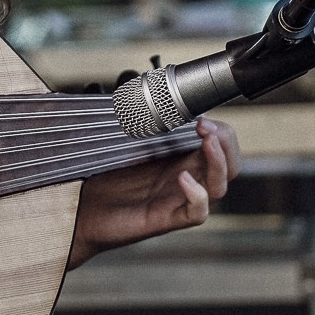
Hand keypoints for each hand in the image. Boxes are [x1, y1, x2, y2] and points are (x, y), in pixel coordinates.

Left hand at [67, 116, 241, 268]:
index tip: (203, 117)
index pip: (221, 148)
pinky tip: (183, 179)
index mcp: (182, 162)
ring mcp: (178, 201)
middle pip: (231, 167)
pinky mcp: (166, 220)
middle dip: (226, 143)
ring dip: (219, 162)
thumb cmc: (103, 180)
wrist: (82, 212)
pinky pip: (198, 213)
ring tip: (206, 141)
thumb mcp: (128, 144)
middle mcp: (186, 181)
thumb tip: (149, 94)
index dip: (221, 132)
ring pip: (220, 187)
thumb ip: (145, 124)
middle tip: (207, 127)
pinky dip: (198, 195)